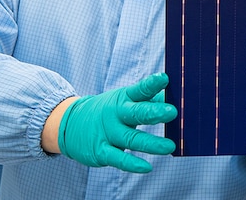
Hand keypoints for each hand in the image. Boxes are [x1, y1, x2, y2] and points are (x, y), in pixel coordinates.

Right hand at [57, 72, 177, 171]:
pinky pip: (118, 158)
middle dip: (154, 112)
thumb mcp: (125, 100)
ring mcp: (108, 133)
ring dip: (151, 143)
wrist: (70, 124)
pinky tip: (147, 167)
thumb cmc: (109, 111)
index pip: (139, 90)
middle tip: (172, 111)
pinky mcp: (101, 151)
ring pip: (131, 139)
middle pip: (136, 113)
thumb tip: (175, 96)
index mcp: (124, 99)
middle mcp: (116, 115)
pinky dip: (132, 164)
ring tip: (169, 146)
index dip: (152, 84)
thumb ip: (149, 99)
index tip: (165, 78)